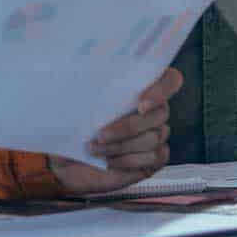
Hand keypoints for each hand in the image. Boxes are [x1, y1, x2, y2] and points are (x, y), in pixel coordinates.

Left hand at [49, 68, 181, 195]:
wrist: (65, 161)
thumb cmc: (74, 128)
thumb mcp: (80, 104)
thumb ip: (97, 89)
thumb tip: (99, 75)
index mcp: (142, 88)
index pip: (171, 80)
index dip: (162, 90)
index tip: (140, 104)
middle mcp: (154, 111)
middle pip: (160, 113)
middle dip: (127, 127)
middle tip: (100, 135)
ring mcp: (156, 135)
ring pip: (154, 138)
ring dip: (121, 146)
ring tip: (97, 150)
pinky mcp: (153, 159)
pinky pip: (154, 158)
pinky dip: (129, 161)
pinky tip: (110, 161)